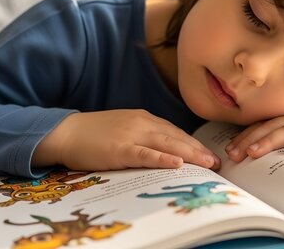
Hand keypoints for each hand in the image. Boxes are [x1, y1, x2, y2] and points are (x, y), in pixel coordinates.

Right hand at [33, 109, 220, 170]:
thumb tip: (166, 150)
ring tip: (207, 164)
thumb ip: (145, 136)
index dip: (194, 144)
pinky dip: (162, 158)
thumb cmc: (94, 134)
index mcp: (144, 119)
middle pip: (177, 137)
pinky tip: (176, 163)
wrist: (66, 132)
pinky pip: (145, 153)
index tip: (210, 154)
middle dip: (199, 150)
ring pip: (167, 144)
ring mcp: (131, 135)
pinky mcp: (119, 148)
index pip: (176, 132)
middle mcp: (142, 123)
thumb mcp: (124, 129)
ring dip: (190, 154)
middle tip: (217, 163)